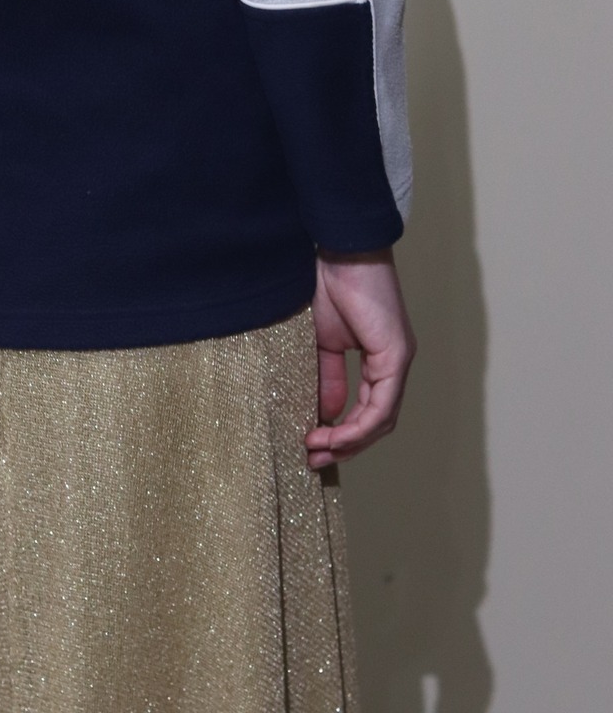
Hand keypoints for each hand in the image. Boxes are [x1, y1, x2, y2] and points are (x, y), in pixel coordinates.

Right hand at [304, 246, 415, 468]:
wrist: (339, 252)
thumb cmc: (327, 287)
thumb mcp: (321, 343)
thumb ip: (327, 379)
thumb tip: (326, 416)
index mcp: (380, 361)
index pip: (369, 411)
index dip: (343, 434)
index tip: (313, 447)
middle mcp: (394, 365)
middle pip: (379, 423)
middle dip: (346, 446)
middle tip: (314, 460)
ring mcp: (398, 360)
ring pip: (383, 419)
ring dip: (350, 441)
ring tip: (318, 449)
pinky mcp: (395, 355)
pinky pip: (382, 404)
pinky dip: (359, 425)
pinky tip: (335, 433)